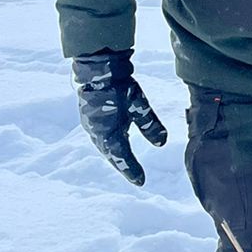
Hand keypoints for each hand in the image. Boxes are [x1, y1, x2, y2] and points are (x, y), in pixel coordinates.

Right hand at [71, 50, 167, 183]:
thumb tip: (161, 143)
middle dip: (123, 166)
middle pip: (112, 155)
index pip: (122, 157)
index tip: (141, 182)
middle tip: (136, 176)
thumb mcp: (138, 105)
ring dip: (116, 156)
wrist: (98, 69)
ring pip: (106, 147)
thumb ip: (149, 124)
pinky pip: (101, 138)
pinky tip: (117, 144)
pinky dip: (110, 145)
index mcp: (107, 133)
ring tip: (127, 164)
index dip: (132, 170)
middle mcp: (96, 133)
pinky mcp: (90, 119)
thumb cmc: (118, 86)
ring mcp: (90, 126)